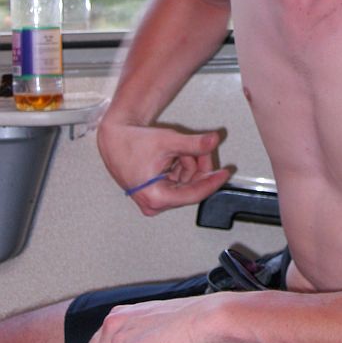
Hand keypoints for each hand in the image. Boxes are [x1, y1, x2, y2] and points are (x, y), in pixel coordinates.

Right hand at [97, 119, 230, 214]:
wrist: (115, 138)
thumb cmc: (134, 142)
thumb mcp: (168, 141)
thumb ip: (194, 144)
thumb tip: (215, 141)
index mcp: (155, 197)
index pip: (194, 194)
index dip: (212, 182)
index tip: (225, 172)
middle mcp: (154, 203)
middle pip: (191, 188)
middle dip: (198, 167)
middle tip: (203, 148)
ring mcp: (154, 200)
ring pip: (186, 183)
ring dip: (189, 165)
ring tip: (181, 148)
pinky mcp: (155, 194)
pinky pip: (178, 182)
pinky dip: (181, 167)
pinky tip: (175, 155)